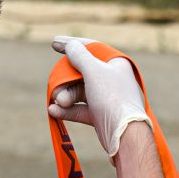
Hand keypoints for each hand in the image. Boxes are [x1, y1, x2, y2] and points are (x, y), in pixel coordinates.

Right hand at [49, 37, 150, 159]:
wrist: (125, 135)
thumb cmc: (112, 98)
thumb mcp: (94, 72)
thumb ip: (80, 56)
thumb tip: (71, 45)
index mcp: (115, 63)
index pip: (91, 49)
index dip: (72, 45)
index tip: (54, 43)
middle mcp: (112, 79)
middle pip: (81, 73)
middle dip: (65, 81)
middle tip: (54, 89)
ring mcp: (106, 98)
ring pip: (79, 92)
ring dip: (65, 97)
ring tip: (57, 102)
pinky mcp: (100, 115)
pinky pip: (80, 108)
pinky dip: (67, 110)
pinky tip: (53, 111)